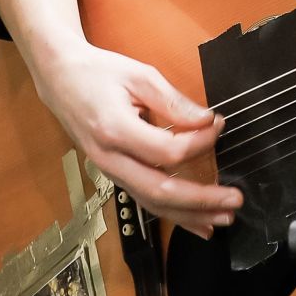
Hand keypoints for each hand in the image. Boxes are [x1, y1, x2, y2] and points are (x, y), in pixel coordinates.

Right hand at [31, 37, 243, 237]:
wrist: (60, 79)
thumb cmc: (100, 72)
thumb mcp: (140, 75)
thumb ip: (173, 101)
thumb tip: (206, 120)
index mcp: (115, 130)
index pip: (166, 151)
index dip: (199, 143)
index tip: (219, 126)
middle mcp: (110, 158)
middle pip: (160, 190)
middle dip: (201, 199)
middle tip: (234, 200)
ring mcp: (109, 171)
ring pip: (152, 203)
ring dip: (190, 215)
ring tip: (222, 220)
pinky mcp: (113, 174)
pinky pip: (144, 200)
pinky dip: (172, 214)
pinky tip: (196, 223)